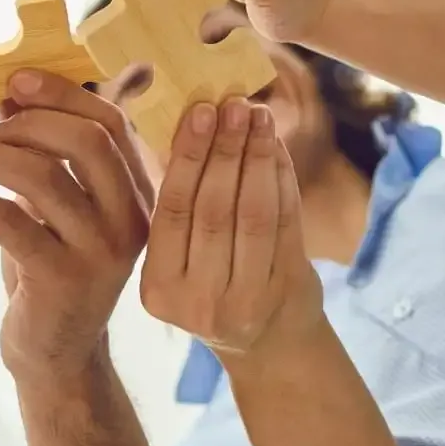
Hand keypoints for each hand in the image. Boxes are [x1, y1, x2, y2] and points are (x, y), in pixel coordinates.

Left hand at [0, 71, 151, 379]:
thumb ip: (53, 154)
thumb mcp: (66, 203)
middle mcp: (129, 218)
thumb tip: (8, 96)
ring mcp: (99, 251)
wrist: (57, 350)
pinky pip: (12, 224)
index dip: (64, 93)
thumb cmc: (55, 260)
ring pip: (44, 178)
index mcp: (137, 190)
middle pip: (87, 142)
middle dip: (30, 120)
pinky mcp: (61, 280)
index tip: (17, 80)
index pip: (112, 122)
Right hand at [141, 99, 322, 360]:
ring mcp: (246, 301)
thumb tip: (191, 117)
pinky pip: (285, 222)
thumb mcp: (179, 257)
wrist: (268, 341)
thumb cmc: (213, 280)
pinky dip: (281, 177)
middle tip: (233, 104)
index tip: (201, 110)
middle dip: (225, 149)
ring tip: (258, 114)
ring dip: (257, 156)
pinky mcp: (286, 292)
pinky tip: (276, 145)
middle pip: (213, 209)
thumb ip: (179, 201)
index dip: (188, 156)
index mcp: (158, 288)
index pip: (172, 209)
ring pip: (252, 213)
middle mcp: (199, 302)